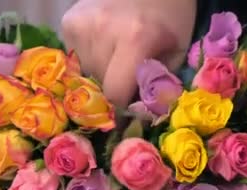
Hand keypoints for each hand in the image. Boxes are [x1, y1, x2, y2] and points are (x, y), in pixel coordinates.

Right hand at [61, 0, 196, 106]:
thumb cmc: (171, 15)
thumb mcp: (178, 51)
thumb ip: (159, 86)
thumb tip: (137, 116)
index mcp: (135, 38)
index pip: (115, 93)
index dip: (122, 106)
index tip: (128, 107)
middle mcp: (101, 30)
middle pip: (99, 84)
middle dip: (114, 86)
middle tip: (128, 74)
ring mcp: (80, 24)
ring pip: (86, 72)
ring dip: (101, 72)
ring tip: (117, 54)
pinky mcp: (69, 22)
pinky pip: (76, 57)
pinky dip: (90, 57)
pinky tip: (104, 43)